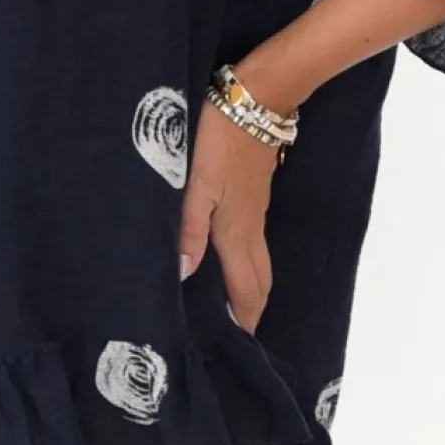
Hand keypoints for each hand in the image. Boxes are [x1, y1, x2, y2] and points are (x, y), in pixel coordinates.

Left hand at [177, 94, 281, 333]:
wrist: (256, 98)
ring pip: (258, 261)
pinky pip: (253, 241)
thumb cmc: (220, 139)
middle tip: (235, 335)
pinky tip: (228, 257)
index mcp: (235, 232)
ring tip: (233, 306)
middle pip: (259, 281)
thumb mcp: (195, 183)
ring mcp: (255, 210)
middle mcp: (250, 227)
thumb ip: (188, 229)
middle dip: (251, 310)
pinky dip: (246, 261)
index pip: (246, 289)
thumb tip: (185, 275)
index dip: (244, 319)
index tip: (237, 347)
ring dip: (250, 287)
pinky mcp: (254, 193)